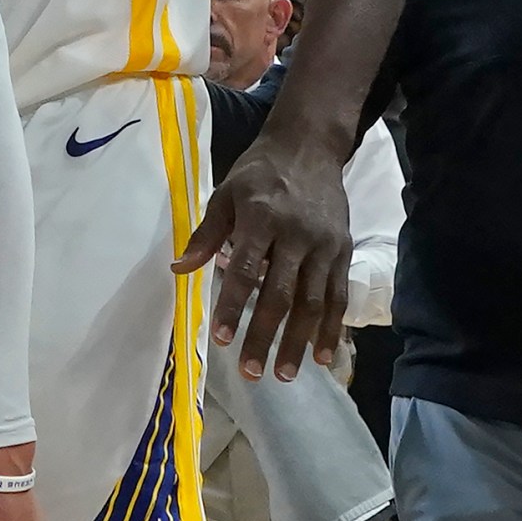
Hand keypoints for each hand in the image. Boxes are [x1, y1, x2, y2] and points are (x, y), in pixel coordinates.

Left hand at [175, 132, 351, 379]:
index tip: (221, 338)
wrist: (309, 147)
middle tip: (251, 372)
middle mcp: (296, 234)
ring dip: (298, 341)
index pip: (244, 269)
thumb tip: (178, 270)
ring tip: (284, 373)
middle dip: (265, 336)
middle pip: (281, 294)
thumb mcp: (225, 193)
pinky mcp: (343, 251)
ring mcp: (324, 245)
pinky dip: (331, 328)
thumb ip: (205, 234)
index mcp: (261, 218)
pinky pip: (337, 296)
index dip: (233, 305)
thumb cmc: (259, 172)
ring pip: (312, 302)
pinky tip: (321, 355)